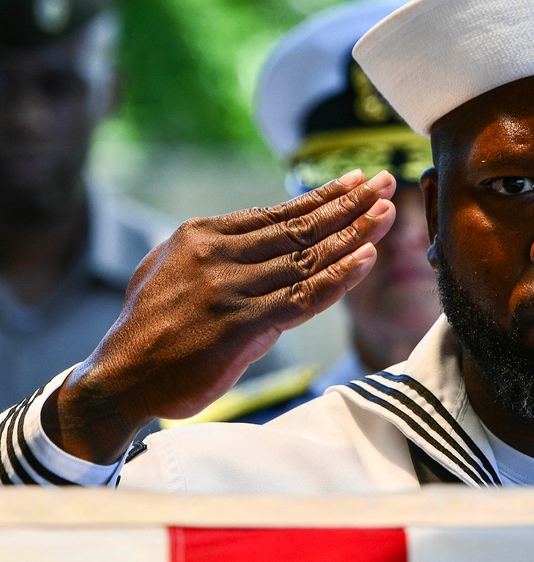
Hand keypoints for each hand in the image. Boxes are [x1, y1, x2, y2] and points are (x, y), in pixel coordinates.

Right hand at [43, 169, 396, 462]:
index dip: (322, 198)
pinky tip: (366, 259)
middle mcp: (217, 255)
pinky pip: (302, 297)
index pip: (277, 213)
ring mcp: (229, 289)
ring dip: (353, 234)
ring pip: (306, 257)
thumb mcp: (175, 272)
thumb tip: (268, 250)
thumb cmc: (150, 329)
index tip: (355, 182)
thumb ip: (222, 258)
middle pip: (299, 227)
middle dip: (348, 204)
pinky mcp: (239, 325)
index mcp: (202, 235)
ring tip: (388, 213)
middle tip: (385, 183)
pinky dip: (338, 278)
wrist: (117, 379)